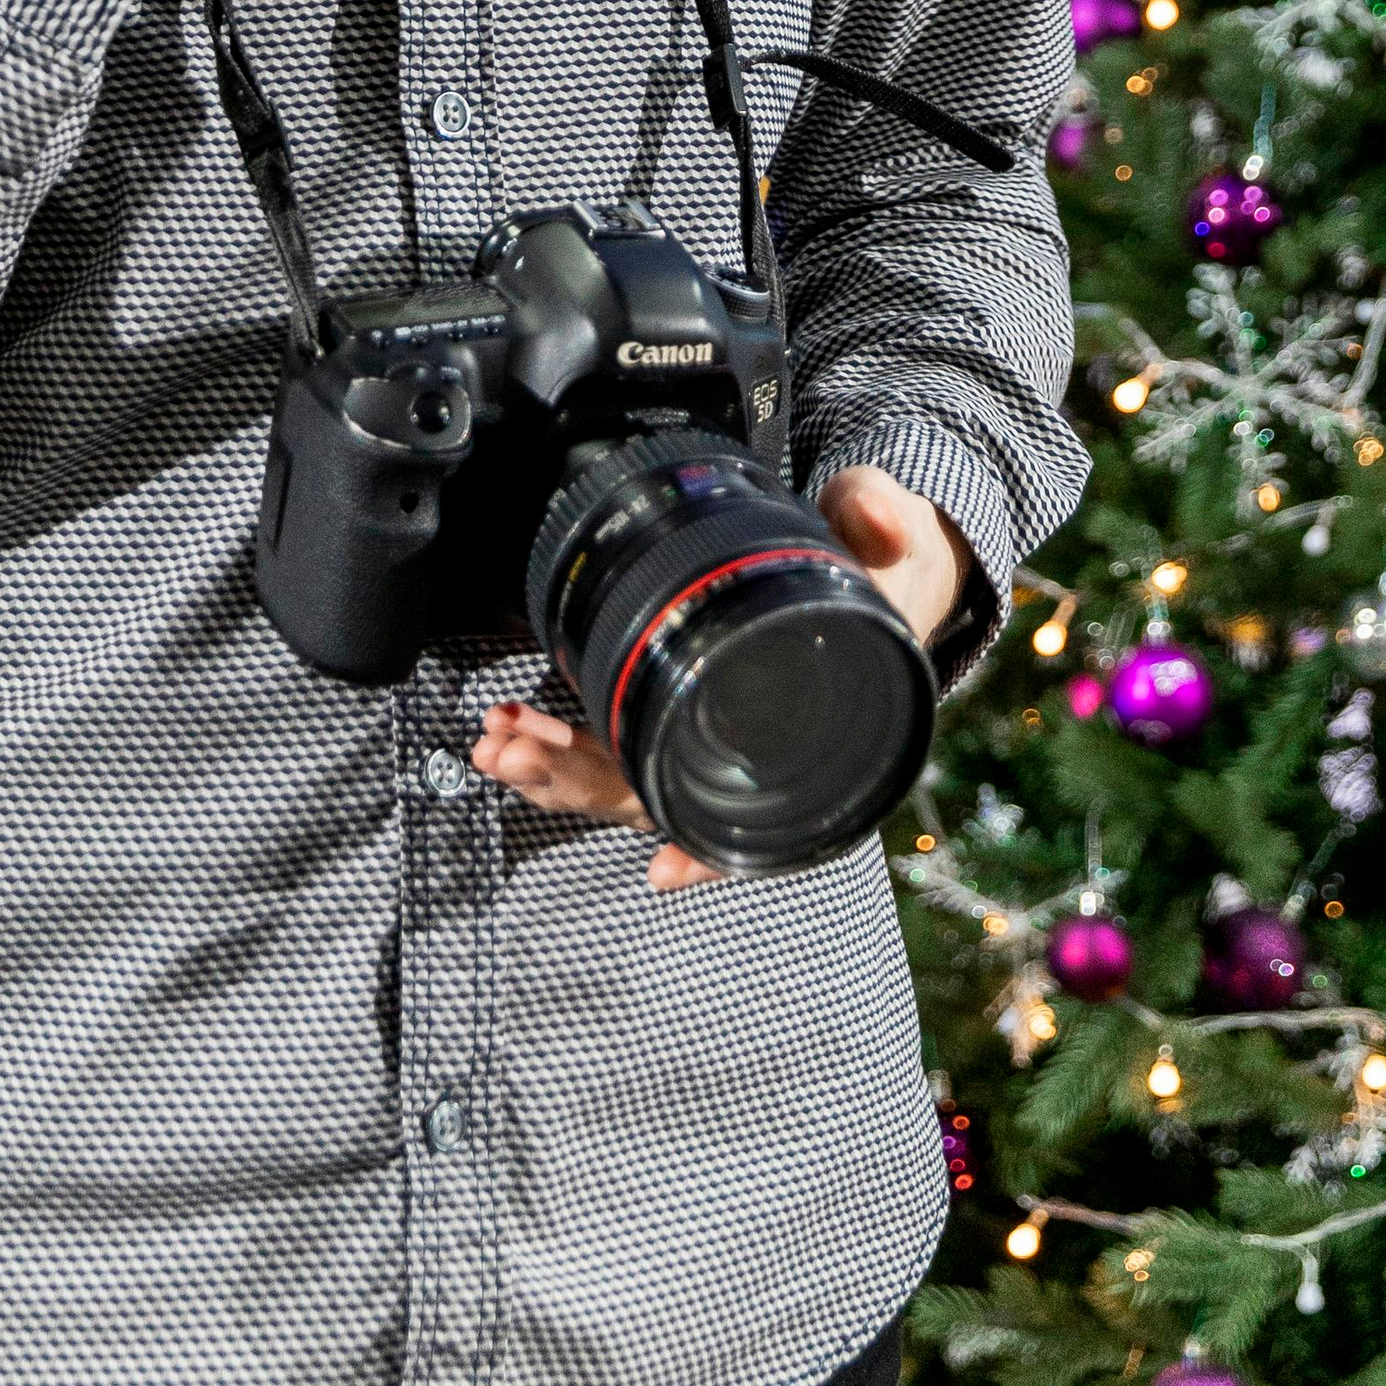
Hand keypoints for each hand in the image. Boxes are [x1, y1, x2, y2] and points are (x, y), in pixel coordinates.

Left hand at [467, 475, 968, 895]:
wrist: (870, 578)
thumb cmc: (882, 581)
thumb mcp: (893, 544)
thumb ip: (881, 518)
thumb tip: (886, 520)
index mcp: (806, 737)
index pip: (762, 811)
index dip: (715, 847)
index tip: (661, 866)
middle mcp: (747, 755)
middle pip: (661, 794)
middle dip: (582, 783)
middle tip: (513, 754)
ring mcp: (700, 736)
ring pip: (621, 780)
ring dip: (551, 766)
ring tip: (492, 740)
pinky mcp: (667, 713)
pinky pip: (606, 748)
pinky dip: (554, 742)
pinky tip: (505, 722)